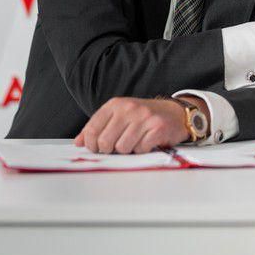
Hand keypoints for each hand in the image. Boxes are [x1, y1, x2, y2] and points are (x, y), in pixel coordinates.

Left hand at [74, 97, 193, 153]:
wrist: (175, 112)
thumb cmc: (144, 117)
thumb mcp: (119, 116)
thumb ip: (99, 127)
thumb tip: (79, 142)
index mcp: (116, 104)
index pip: (93, 128)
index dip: (91, 144)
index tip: (96, 148)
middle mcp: (129, 108)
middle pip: (105, 142)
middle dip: (110, 149)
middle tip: (118, 146)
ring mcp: (144, 118)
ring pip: (122, 148)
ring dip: (128, 150)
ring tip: (135, 141)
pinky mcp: (157, 128)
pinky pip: (140, 149)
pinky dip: (142, 150)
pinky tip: (147, 142)